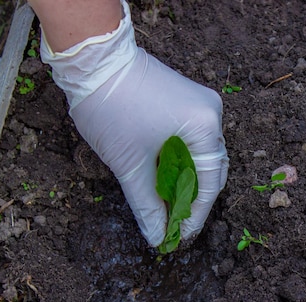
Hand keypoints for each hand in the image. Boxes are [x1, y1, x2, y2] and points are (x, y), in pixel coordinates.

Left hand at [40, 0, 228, 246]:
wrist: (93, 61)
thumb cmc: (111, 108)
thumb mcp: (129, 164)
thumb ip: (147, 205)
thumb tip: (158, 236)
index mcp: (204, 125)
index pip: (210, 181)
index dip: (197, 213)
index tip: (182, 235)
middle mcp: (211, 112)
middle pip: (212, 168)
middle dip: (193, 198)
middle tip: (175, 223)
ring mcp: (201, 103)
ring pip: (201, 154)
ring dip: (185, 180)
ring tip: (168, 204)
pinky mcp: (187, 99)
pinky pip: (192, 138)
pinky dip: (181, 160)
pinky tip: (165, 177)